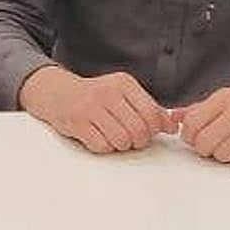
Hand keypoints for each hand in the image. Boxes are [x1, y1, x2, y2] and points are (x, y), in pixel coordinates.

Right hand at [19, 66, 174, 152]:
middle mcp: (107, 92)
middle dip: (137, 140)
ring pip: (122, 141)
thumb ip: (149, 109)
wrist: (57, 92)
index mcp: (123, 83)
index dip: (152, 130)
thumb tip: (172, 126)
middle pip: (138, 131)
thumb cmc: (95, 96)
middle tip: (129, 136)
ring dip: (119, 145)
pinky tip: (96, 135)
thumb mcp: (123, 94)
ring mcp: (90, 107)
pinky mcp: (76, 122)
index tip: (144, 130)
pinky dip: (102, 147)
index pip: (152, 116)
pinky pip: (102, 146)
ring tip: (112, 135)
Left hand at [175, 83, 229, 166]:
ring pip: (221, 154)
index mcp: (224, 98)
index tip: (192, 138)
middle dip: (203, 148)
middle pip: (204, 141)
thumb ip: (200, 108)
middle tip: (210, 146)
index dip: (188, 135)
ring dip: (222, 155)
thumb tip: (174, 117)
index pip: (193, 122)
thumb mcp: (229, 98)